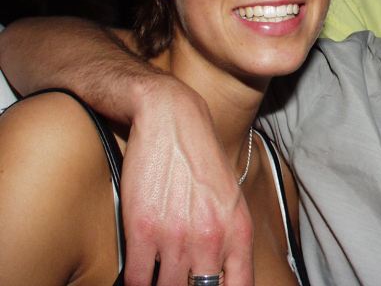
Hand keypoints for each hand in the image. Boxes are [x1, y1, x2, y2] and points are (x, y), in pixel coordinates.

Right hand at [120, 76, 253, 285]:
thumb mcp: (230, 198)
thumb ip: (230, 239)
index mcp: (238, 232)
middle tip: (177, 280)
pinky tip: (137, 275)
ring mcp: (177, 236)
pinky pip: (138, 279)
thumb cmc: (201, 159)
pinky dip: (135, 282)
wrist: (172, 118)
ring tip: (158, 277)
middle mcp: (211, 238)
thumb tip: (221, 276)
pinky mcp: (143, 229)